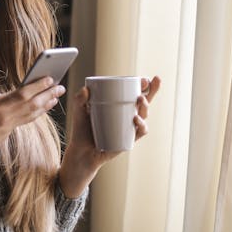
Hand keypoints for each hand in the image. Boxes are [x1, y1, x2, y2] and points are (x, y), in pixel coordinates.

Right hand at [0, 77, 65, 193]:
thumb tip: (3, 95)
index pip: (23, 94)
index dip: (39, 86)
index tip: (50, 78)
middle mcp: (6, 116)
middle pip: (33, 104)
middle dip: (48, 94)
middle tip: (60, 87)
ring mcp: (8, 126)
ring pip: (32, 114)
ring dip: (46, 104)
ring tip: (56, 96)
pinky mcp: (7, 134)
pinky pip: (25, 120)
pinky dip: (36, 113)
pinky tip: (42, 108)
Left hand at [59, 76, 161, 196]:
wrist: (81, 152)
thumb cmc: (82, 131)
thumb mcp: (79, 113)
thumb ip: (79, 100)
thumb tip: (85, 89)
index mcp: (117, 106)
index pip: (132, 93)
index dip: (142, 85)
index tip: (144, 78)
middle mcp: (126, 116)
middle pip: (143, 102)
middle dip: (152, 91)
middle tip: (152, 81)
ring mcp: (129, 128)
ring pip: (144, 115)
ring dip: (145, 106)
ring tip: (140, 99)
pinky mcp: (129, 139)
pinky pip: (140, 132)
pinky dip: (141, 125)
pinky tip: (136, 119)